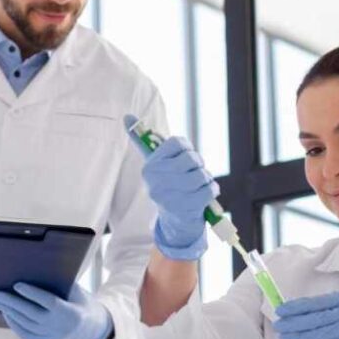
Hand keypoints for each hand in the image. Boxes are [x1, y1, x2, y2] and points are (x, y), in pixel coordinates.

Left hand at [0, 283, 112, 338]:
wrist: (94, 331)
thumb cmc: (83, 304)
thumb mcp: (78, 293)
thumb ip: (59, 285)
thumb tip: (33, 272)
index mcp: (72, 314)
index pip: (49, 303)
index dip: (32, 294)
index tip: (17, 284)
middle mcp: (62, 329)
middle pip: (32, 314)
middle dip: (12, 303)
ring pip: (26, 325)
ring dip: (9, 313)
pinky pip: (26, 334)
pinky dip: (14, 323)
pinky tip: (7, 313)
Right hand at [128, 134, 216, 259]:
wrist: (174, 222)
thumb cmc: (169, 186)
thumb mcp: (156, 164)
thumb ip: (143, 141)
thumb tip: (126, 116)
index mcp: (150, 167)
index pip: (177, 142)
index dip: (186, 149)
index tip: (183, 158)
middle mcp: (156, 181)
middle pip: (191, 158)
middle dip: (198, 164)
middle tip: (193, 173)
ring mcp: (171, 196)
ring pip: (201, 174)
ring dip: (205, 179)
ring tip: (197, 186)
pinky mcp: (187, 208)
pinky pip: (210, 188)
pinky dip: (212, 190)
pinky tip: (204, 195)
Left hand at [274, 291, 338, 338]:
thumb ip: (331, 309)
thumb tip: (296, 311)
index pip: (320, 302)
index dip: (298, 307)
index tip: (282, 310)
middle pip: (318, 318)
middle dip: (295, 322)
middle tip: (279, 325)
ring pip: (320, 333)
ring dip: (299, 336)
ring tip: (284, 337)